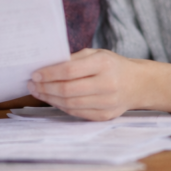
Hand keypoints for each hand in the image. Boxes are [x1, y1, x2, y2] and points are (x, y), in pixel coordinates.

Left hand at [29, 48, 170, 120]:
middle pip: (67, 90)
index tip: (34, 74)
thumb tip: (46, 67)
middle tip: (31, 85)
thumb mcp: (98, 54)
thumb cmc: (113, 66)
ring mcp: (107, 103)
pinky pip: (76, 113)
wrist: (139, 84)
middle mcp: (107, 84)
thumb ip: (74, 60)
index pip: (69, 71)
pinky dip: (61, 107)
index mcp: (104, 64)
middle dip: (45, 88)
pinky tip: (53, 100)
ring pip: (69, 104)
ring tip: (38, 92)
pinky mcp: (105, 116)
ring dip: (50, 99)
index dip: (48, 74)